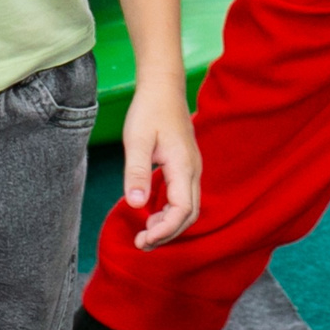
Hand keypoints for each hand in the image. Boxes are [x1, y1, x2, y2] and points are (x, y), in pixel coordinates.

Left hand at [119, 79, 200, 249]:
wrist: (163, 86)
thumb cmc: (149, 110)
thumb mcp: (136, 140)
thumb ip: (137, 172)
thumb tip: (136, 205)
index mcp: (183, 165)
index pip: (183, 209)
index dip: (165, 229)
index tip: (143, 238)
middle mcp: (193, 170)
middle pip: (189, 214)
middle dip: (167, 233)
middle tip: (141, 243)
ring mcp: (192, 168)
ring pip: (188, 207)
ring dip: (169, 224)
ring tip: (144, 232)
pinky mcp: (186, 166)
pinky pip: (184, 196)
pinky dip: (170, 211)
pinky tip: (151, 212)